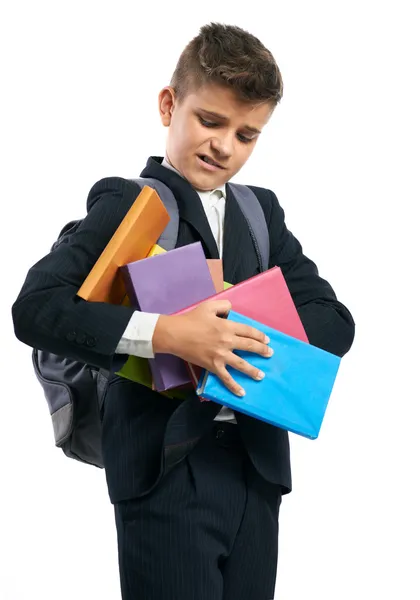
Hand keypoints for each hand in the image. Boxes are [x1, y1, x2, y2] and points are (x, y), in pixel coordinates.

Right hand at [152, 300, 272, 395]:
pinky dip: (234, 386)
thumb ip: (223, 306)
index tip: (266, 339)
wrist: (175, 334)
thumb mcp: (208, 306)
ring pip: (242, 364)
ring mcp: (221, 355)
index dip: (259, 335)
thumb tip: (232, 310)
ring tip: (261, 375)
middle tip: (269, 354)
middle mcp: (227, 341)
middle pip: (249, 346)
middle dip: (262, 350)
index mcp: (227, 326)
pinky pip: (226, 378)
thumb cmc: (191, 320)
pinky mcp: (213, 366)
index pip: (248, 331)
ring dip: (253, 370)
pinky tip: (241, 393)